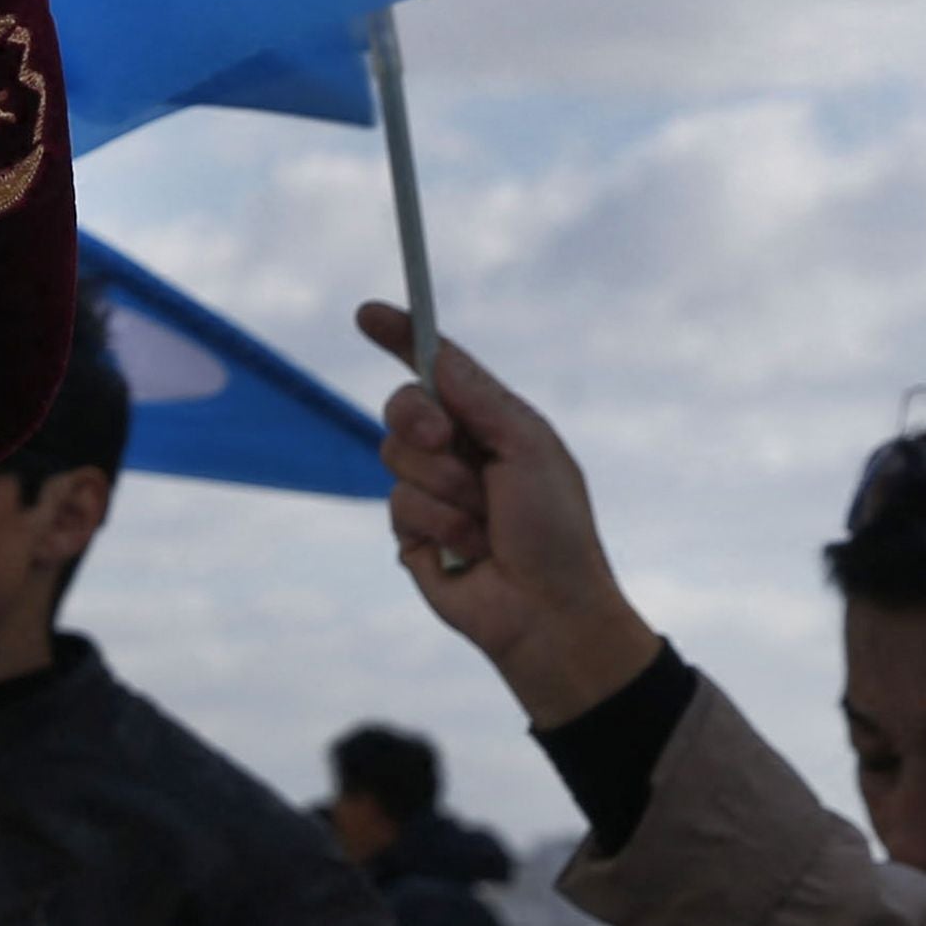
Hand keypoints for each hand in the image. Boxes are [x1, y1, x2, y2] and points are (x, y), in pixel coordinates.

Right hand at [350, 308, 658, 726]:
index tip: (369, 314)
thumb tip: (433, 351)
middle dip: (421, 420)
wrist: (549, 610)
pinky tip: (469, 552)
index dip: (402, 337)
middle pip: (402, 406)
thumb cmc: (556, 529)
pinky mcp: (411, 533)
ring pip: (395, 456)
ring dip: (446, 489)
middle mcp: (456, 451)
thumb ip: (477, 397)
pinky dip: (438, 525)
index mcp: (490, 423)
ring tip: (484, 522)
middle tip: (449, 441)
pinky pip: (399, 505)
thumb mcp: (527, 447)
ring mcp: (430, 492)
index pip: (436, 370)